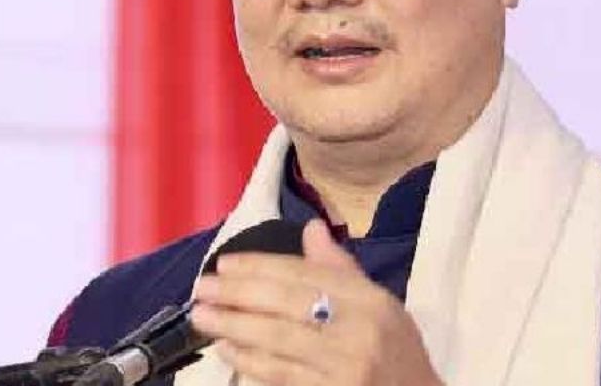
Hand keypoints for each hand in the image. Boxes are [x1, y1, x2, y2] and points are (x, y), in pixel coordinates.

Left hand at [190, 219, 442, 385]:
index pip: (308, 275)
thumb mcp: (382, 306)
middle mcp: (358, 331)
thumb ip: (341, 269)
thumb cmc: (398, 356)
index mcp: (371, 302)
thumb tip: (311, 228)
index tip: (226, 264)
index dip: (262, 266)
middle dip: (239, 294)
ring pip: (277, 340)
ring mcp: (342, 368)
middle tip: (202, 288)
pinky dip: (249, 360)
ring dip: (234, 326)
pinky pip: (279, 375)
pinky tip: (226, 349)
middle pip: (287, 304)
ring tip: (202, 316)